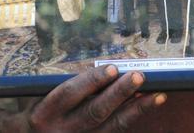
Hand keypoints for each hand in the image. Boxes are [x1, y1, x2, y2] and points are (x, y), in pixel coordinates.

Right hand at [22, 65, 164, 131]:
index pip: (69, 94)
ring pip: (111, 127)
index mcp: (43, 114)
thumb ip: (64, 85)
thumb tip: (106, 70)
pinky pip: (114, 132)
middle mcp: (60, 131)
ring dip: (135, 109)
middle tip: (139, 77)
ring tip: (157, 94)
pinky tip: (146, 105)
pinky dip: (131, 117)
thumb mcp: (38, 96)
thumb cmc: (36, 111)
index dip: (91, 81)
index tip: (113, 68)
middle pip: (94, 112)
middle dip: (119, 94)